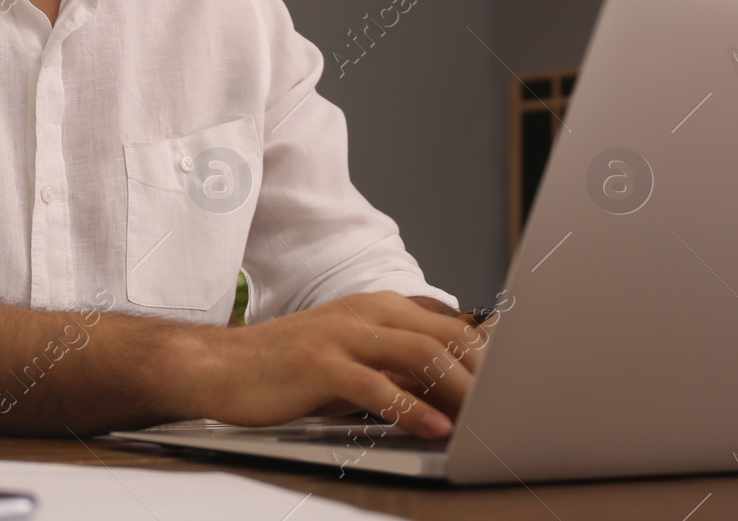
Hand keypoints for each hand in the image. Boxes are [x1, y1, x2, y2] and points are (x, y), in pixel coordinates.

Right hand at [196, 291, 486, 439]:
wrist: (220, 366)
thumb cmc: (288, 367)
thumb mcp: (351, 357)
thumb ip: (397, 366)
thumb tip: (454, 390)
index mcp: (377, 307)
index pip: (451, 325)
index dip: (489, 358)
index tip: (517, 388)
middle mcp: (365, 313)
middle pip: (446, 335)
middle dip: (486, 374)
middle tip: (513, 409)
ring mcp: (342, 336)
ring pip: (420, 355)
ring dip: (460, 390)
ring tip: (487, 421)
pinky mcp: (321, 365)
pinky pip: (377, 386)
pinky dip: (412, 409)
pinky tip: (435, 429)